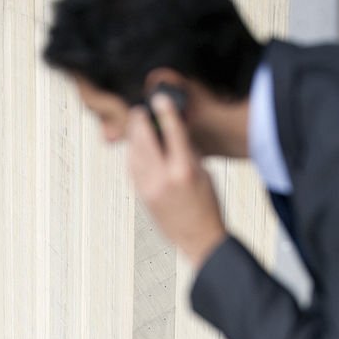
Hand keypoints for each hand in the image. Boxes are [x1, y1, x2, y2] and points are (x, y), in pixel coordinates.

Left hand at [126, 93, 226, 267]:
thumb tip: (175, 130)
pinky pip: (132, 169)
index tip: (159, 100)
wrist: (198, 239)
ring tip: (136, 125)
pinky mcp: (142, 197)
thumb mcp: (204, 174)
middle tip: (139, 110)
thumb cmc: (207, 207)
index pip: (172, 132)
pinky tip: (135, 148)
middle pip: (144, 140)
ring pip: (134, 154)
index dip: (164, 111)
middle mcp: (164, 179)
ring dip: (133, 136)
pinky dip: (132, 155)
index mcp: (184, 170)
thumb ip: (188, 151)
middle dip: (140, 122)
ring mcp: (150, 189)